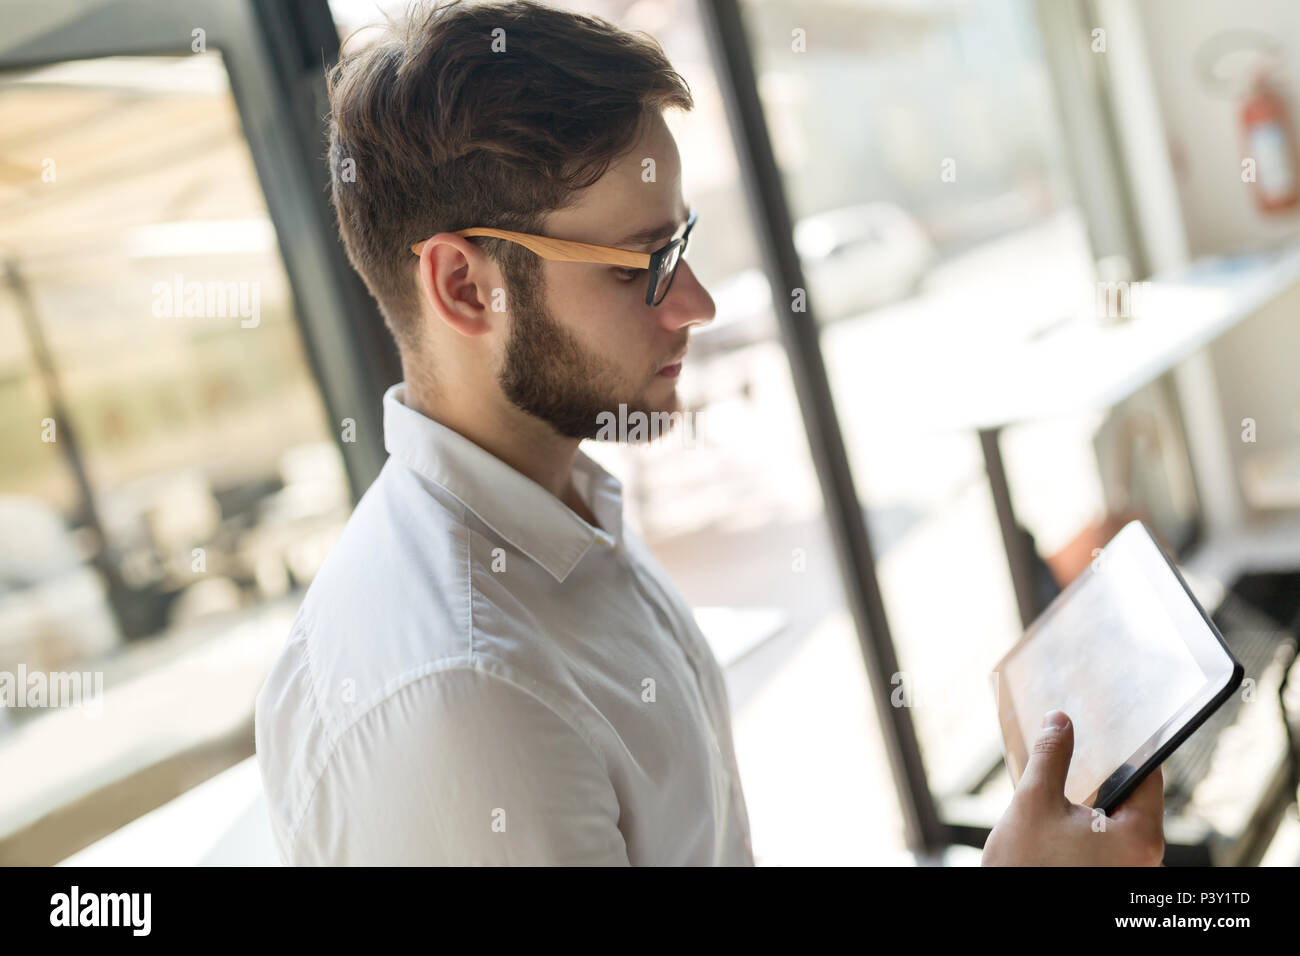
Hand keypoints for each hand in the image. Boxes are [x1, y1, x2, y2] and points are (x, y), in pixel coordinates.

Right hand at [981, 710, 1164, 865]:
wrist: (1011, 919)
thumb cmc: (1026, 868)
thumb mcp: (1034, 803)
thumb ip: (1051, 757)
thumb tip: (1059, 721)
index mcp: (1140, 839)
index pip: (1148, 777)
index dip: (1125, 749)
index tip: (1105, 728)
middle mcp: (1147, 861)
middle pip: (1133, 800)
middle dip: (1102, 777)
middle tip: (1075, 757)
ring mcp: (1131, 874)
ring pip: (1120, 824)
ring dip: (1094, 805)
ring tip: (1063, 794)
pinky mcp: (1112, 879)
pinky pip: (1110, 845)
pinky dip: (1090, 829)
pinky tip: (1062, 823)